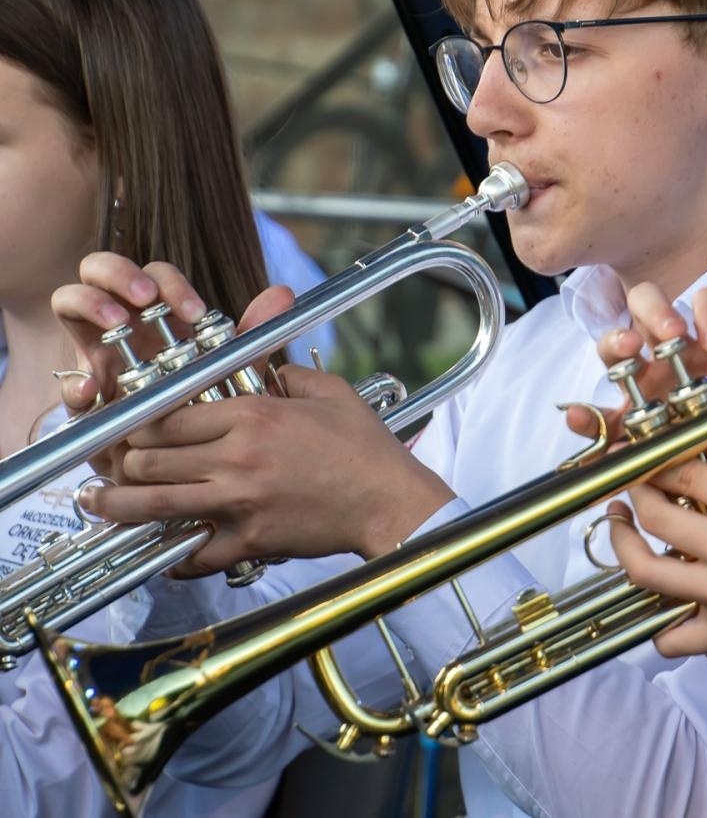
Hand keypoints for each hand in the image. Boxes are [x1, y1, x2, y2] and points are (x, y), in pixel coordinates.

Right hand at [51, 253, 293, 414]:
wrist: (179, 463)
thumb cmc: (202, 406)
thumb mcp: (230, 369)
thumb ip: (253, 334)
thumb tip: (284, 293)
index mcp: (156, 315)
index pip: (152, 273)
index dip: (169, 281)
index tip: (194, 312)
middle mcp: (120, 325)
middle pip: (99, 268)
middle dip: (120, 273)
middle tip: (147, 298)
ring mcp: (93, 354)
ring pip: (70, 300)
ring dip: (90, 303)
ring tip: (117, 323)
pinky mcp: (81, 396)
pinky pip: (65, 379)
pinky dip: (74, 382)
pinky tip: (92, 388)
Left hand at [77, 364, 453, 571]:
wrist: (390, 500)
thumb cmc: (366, 446)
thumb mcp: (329, 392)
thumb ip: (286, 373)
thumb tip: (266, 368)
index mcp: (253, 416)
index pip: (168, 417)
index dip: (139, 423)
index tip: (130, 428)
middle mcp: (237, 458)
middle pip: (148, 460)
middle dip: (123, 462)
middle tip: (113, 464)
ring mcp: (239, 503)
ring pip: (153, 506)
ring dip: (117, 505)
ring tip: (97, 504)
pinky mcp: (251, 540)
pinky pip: (194, 555)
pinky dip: (174, 557)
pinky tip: (163, 553)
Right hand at [565, 283, 706, 444]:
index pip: (706, 302)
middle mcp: (673, 353)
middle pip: (649, 306)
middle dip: (655, 310)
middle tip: (671, 332)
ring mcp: (644, 384)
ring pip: (616, 348)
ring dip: (616, 341)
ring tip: (628, 349)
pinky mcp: (626, 424)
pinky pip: (599, 416)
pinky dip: (585, 417)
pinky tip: (579, 418)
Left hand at [610, 421, 706, 689]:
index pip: (688, 475)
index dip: (662, 459)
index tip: (652, 452)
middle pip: (656, 516)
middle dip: (635, 493)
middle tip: (633, 482)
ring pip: (647, 572)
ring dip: (623, 545)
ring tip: (617, 525)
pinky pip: (670, 636)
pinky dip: (656, 622)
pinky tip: (658, 600)